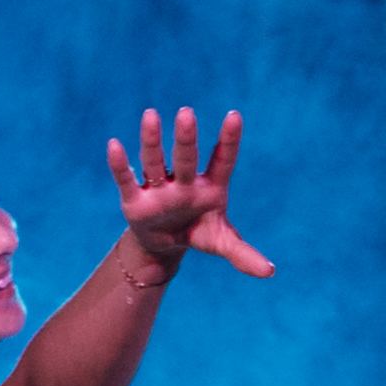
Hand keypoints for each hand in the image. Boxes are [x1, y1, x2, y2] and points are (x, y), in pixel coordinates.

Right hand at [102, 108, 273, 278]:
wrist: (165, 244)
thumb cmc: (197, 231)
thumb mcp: (220, 242)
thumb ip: (243, 254)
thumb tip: (270, 272)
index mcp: (210, 187)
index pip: (222, 160)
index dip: (229, 140)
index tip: (234, 116)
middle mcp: (184, 182)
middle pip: (185, 158)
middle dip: (185, 139)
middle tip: (186, 114)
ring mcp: (159, 189)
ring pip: (154, 161)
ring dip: (152, 141)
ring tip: (151, 115)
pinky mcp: (135, 200)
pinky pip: (126, 179)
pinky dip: (120, 165)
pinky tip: (114, 145)